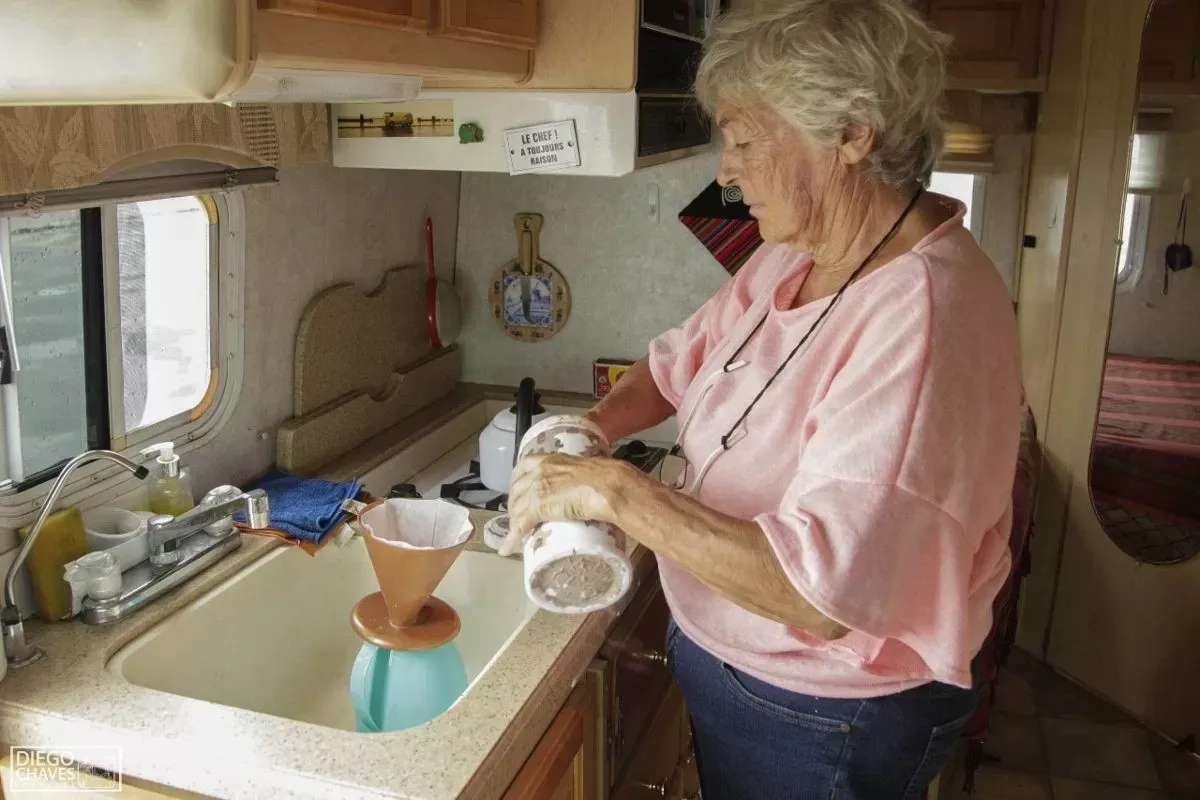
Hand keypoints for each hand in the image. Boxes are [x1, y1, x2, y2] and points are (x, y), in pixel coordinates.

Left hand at [497, 454, 630, 555]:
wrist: (608, 486)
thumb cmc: (605, 477)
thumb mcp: (582, 470)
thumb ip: (574, 476)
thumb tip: (581, 486)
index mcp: (548, 459)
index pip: (521, 468)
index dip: (517, 483)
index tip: (519, 493)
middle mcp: (537, 471)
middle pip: (515, 491)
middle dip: (514, 506)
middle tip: (519, 518)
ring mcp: (535, 489)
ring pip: (515, 509)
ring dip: (514, 523)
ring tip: (517, 534)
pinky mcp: (538, 507)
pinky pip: (520, 526)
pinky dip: (512, 539)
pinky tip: (507, 549)